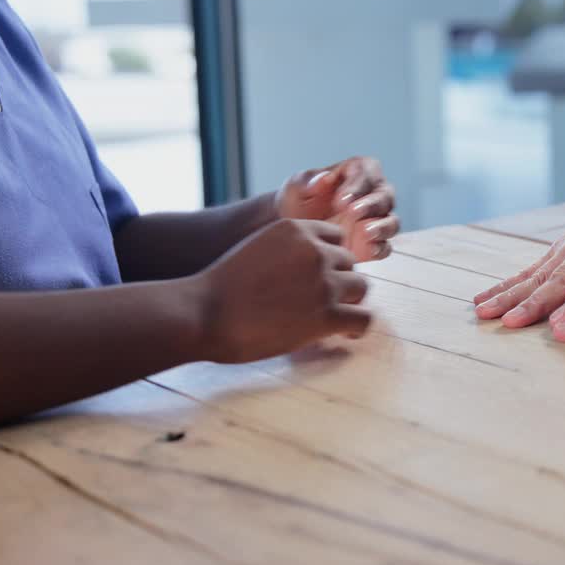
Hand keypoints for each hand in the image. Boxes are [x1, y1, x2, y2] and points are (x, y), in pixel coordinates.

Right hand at [194, 219, 371, 363]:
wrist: (202, 314)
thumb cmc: (220, 288)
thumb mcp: (257, 248)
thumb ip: (287, 251)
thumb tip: (310, 269)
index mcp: (296, 229)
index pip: (336, 237)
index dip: (331, 258)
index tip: (321, 276)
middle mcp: (315, 250)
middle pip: (350, 263)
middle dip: (339, 281)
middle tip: (324, 302)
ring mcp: (323, 281)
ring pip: (360, 288)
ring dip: (349, 303)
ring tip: (336, 319)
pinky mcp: (326, 314)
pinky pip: (363, 318)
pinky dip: (358, 327)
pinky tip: (346, 334)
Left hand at [276, 157, 398, 261]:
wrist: (294, 229)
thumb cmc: (298, 201)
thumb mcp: (296, 187)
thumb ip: (308, 180)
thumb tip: (323, 180)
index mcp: (358, 172)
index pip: (368, 172)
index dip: (358, 185)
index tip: (340, 199)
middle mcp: (373, 195)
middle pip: (385, 196)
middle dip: (371, 204)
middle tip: (352, 213)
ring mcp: (376, 220)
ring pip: (392, 221)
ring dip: (382, 227)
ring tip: (366, 233)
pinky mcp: (374, 244)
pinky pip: (385, 247)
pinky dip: (380, 248)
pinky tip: (368, 250)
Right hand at [474, 194, 564, 327]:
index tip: (559, 326)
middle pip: (560, 280)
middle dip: (534, 303)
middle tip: (511, 322)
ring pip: (537, 275)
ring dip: (510, 295)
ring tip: (484, 311)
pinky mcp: (558, 250)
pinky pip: (529, 270)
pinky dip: (506, 285)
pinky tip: (483, 298)